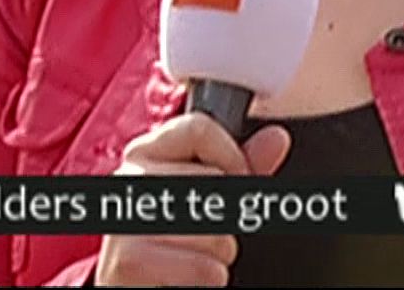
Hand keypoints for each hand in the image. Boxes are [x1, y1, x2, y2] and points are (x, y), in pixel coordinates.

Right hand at [92, 113, 290, 286]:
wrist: (133, 286)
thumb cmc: (170, 242)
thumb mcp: (204, 197)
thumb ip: (241, 167)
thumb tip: (277, 138)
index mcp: (144, 154)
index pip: (198, 129)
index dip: (233, 157)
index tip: (235, 181)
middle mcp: (130, 180)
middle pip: (214, 182)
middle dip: (228, 217)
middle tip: (206, 234)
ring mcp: (126, 218)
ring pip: (215, 230)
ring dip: (219, 253)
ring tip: (194, 257)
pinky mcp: (129, 261)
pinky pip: (203, 266)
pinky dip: (208, 278)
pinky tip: (186, 277)